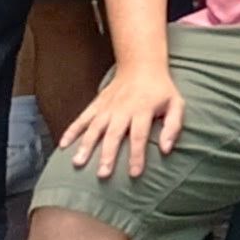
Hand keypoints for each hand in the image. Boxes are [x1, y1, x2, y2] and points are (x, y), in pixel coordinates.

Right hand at [61, 66, 185, 181]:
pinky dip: (72, 130)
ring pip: (95, 127)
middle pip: (114, 134)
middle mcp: (123, 109)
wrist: (141, 65)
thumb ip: (173, 126)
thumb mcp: (176, 103)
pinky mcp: (97, 104)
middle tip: (102, 174)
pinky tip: (63, 145)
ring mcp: (107, 107)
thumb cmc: (161, 90)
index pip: (139, 136)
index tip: (134, 174)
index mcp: (143, 109)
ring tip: (78, 163)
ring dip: (86, 145)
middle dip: (108, 155)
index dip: (136, 155)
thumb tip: (166, 150)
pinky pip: (82, 118)